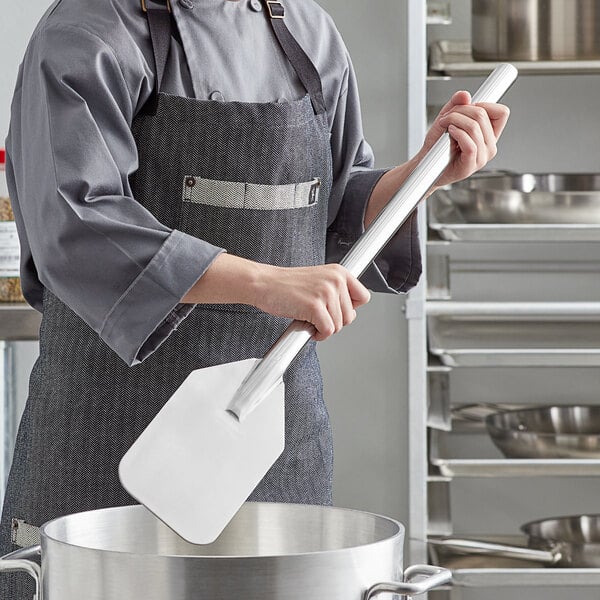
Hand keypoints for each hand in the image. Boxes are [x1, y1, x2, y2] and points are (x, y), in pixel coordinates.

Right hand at [253, 263, 370, 340]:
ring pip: (339, 326)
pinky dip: (319, 334)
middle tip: (319, 317)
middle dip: (335, 321)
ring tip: (311, 319)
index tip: (337, 311)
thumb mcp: (318, 280)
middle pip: (351, 316)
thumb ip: (336, 291)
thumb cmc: (286, 284)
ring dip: (324, 328)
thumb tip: (350, 313)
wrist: (264, 283)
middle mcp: (335, 280)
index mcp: (339, 272)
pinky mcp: (315, 306)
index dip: (350, 309)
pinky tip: (309, 326)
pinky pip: (327, 331)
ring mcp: (326, 292)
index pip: (363, 297)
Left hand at [421, 91, 509, 187]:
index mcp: (489, 136)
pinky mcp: (470, 166)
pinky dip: (457, 133)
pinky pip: (470, 144)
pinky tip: (450, 133)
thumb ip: (455, 105)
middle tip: (447, 117)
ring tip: (444, 125)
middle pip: (483, 115)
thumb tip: (464, 95)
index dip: (484, 104)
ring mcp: (481, 158)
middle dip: (460, 110)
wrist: (425, 167)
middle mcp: (489, 147)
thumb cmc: (436, 148)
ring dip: (454, 120)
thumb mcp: (446, 120)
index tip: (467, 108)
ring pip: (475, 127)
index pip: (502, 113)